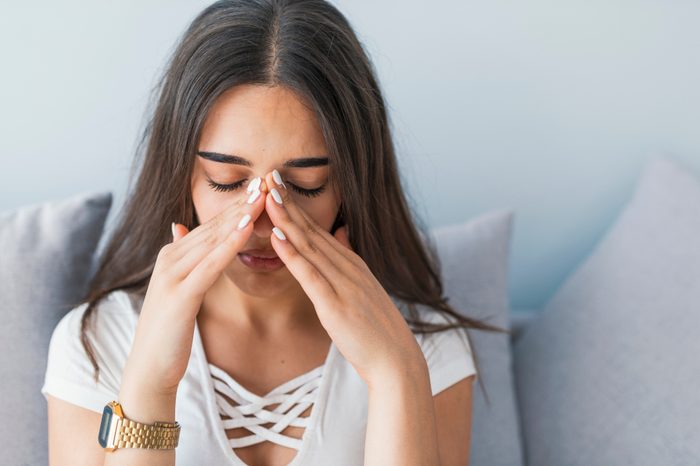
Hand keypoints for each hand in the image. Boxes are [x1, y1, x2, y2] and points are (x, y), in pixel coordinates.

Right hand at [120, 185, 265, 396]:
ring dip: (239, 215)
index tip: (259, 186)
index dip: (236, 206)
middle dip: (241, 203)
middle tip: (266, 179)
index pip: (210, 226)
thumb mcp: (176, 288)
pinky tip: (248, 228)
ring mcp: (172, 275)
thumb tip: (178, 227)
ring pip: (213, 239)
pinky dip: (230, 244)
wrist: (149, 368)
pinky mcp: (180, 295)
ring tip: (262, 195)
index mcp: (173, 256)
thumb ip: (181, 257)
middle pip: (213, 226)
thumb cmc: (169, 331)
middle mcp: (170, 259)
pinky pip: (210, 264)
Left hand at [262, 171, 425, 386]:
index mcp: (351, 263)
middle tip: (268, 174)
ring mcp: (342, 284)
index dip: (295, 205)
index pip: (317, 229)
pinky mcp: (335, 305)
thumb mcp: (364, 286)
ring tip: (267, 195)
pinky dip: (292, 254)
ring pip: (308, 246)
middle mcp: (347, 267)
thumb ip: (349, 258)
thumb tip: (340, 231)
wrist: (395, 359)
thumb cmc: (375, 328)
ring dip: (286, 219)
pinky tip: (276, 236)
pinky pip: (310, 275)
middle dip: (288, 202)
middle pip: (311, 230)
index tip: (277, 183)